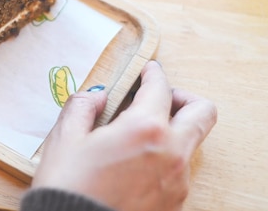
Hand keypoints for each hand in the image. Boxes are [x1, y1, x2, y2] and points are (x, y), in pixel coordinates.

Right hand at [32, 61, 216, 210]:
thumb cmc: (68, 186)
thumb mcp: (65, 138)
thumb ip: (83, 106)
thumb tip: (96, 96)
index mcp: (145, 129)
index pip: (160, 88)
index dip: (153, 74)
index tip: (149, 70)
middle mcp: (171, 152)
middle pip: (202, 112)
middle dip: (184, 98)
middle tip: (160, 98)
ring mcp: (178, 181)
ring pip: (191, 143)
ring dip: (172, 131)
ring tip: (137, 137)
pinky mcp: (174, 203)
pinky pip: (178, 170)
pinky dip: (163, 158)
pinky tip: (134, 164)